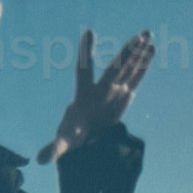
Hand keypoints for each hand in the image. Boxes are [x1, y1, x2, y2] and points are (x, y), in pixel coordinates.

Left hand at [40, 28, 153, 164]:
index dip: (85, 53)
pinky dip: (143, 66)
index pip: (84, 69)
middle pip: (115, 67)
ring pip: (127, 68)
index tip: (88, 32)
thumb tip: (40, 160)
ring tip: (147, 34)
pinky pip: (135, 78)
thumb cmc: (71, 134)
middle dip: (127, 52)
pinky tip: (151, 51)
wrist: (85, 136)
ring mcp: (113, 89)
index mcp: (84, 94)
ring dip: (137, 53)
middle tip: (140, 35)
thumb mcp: (64, 142)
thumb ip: (54, 148)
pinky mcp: (124, 95)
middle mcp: (100, 88)